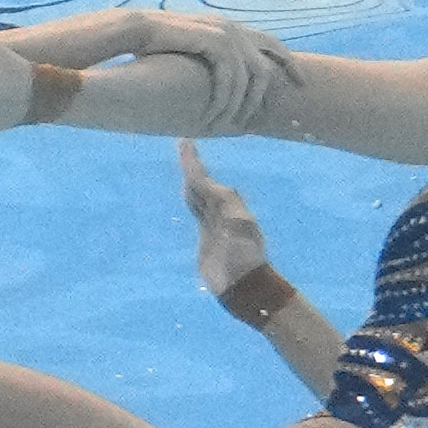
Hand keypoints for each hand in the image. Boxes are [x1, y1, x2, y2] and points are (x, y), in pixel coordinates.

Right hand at [148, 13, 299, 131]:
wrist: (130, 30)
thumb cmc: (154, 45)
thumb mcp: (191, 53)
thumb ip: (210, 63)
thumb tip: (222, 83)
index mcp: (229, 28)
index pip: (270, 43)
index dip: (288, 62)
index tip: (300, 81)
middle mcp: (232, 28)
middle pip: (269, 59)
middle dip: (278, 84)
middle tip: (272, 112)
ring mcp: (224, 33)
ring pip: (250, 74)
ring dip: (242, 103)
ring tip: (231, 124)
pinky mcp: (212, 41)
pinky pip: (230, 76)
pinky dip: (225, 98)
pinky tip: (215, 114)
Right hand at [181, 150, 276, 297]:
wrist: (244, 285)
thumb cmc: (243, 255)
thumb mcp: (238, 224)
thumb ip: (225, 202)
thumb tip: (208, 184)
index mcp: (228, 204)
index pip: (205, 179)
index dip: (193, 162)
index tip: (185, 142)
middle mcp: (221, 210)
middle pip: (202, 183)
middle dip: (192, 167)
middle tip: (183, 148)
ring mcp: (213, 224)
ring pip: (199, 196)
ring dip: (192, 181)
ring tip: (185, 168)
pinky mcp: (206, 239)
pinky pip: (197, 212)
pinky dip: (191, 201)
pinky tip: (189, 197)